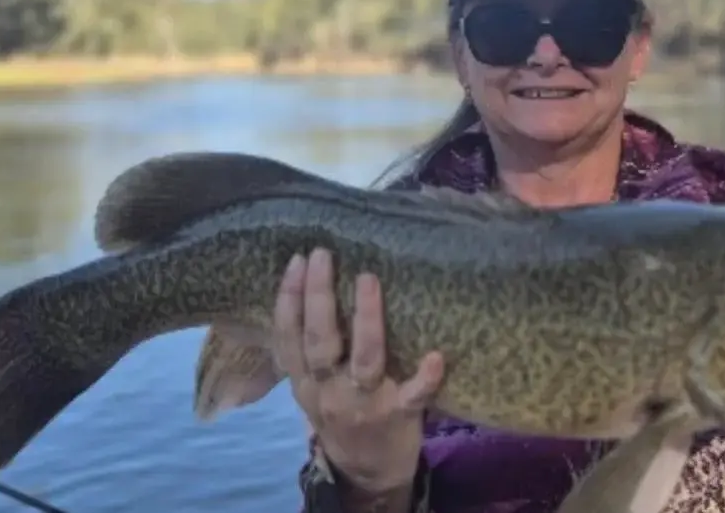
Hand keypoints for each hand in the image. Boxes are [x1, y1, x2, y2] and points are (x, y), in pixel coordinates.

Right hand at [273, 248, 445, 494]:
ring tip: (368, 279)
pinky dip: (425, 378)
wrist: (367, 470)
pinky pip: (413, 396)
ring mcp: (365, 404)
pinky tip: (435, 357)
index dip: (289, 298)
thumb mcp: (313, 386)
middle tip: (323, 255)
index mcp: (305, 381)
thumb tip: (313, 283)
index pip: (289, 336)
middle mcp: (329, 391)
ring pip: (364, 359)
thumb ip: (310, 348)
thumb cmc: (342, 411)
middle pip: (319, 341)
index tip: (297, 260)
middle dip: (318, 296)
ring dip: (367, 319)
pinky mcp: (399, 415)